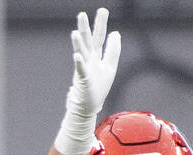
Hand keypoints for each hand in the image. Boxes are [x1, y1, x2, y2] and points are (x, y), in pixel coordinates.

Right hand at [55, 8, 121, 154]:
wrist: (88, 106)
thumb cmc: (97, 88)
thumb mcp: (109, 66)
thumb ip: (113, 50)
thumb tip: (116, 33)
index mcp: (95, 56)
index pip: (99, 37)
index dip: (101, 24)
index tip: (103, 10)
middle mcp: (88, 60)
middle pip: (88, 41)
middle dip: (86, 28)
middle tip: (83, 13)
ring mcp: (84, 69)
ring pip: (81, 53)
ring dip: (78, 43)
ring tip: (76, 31)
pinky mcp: (83, 81)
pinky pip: (81, 70)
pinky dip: (79, 63)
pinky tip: (77, 56)